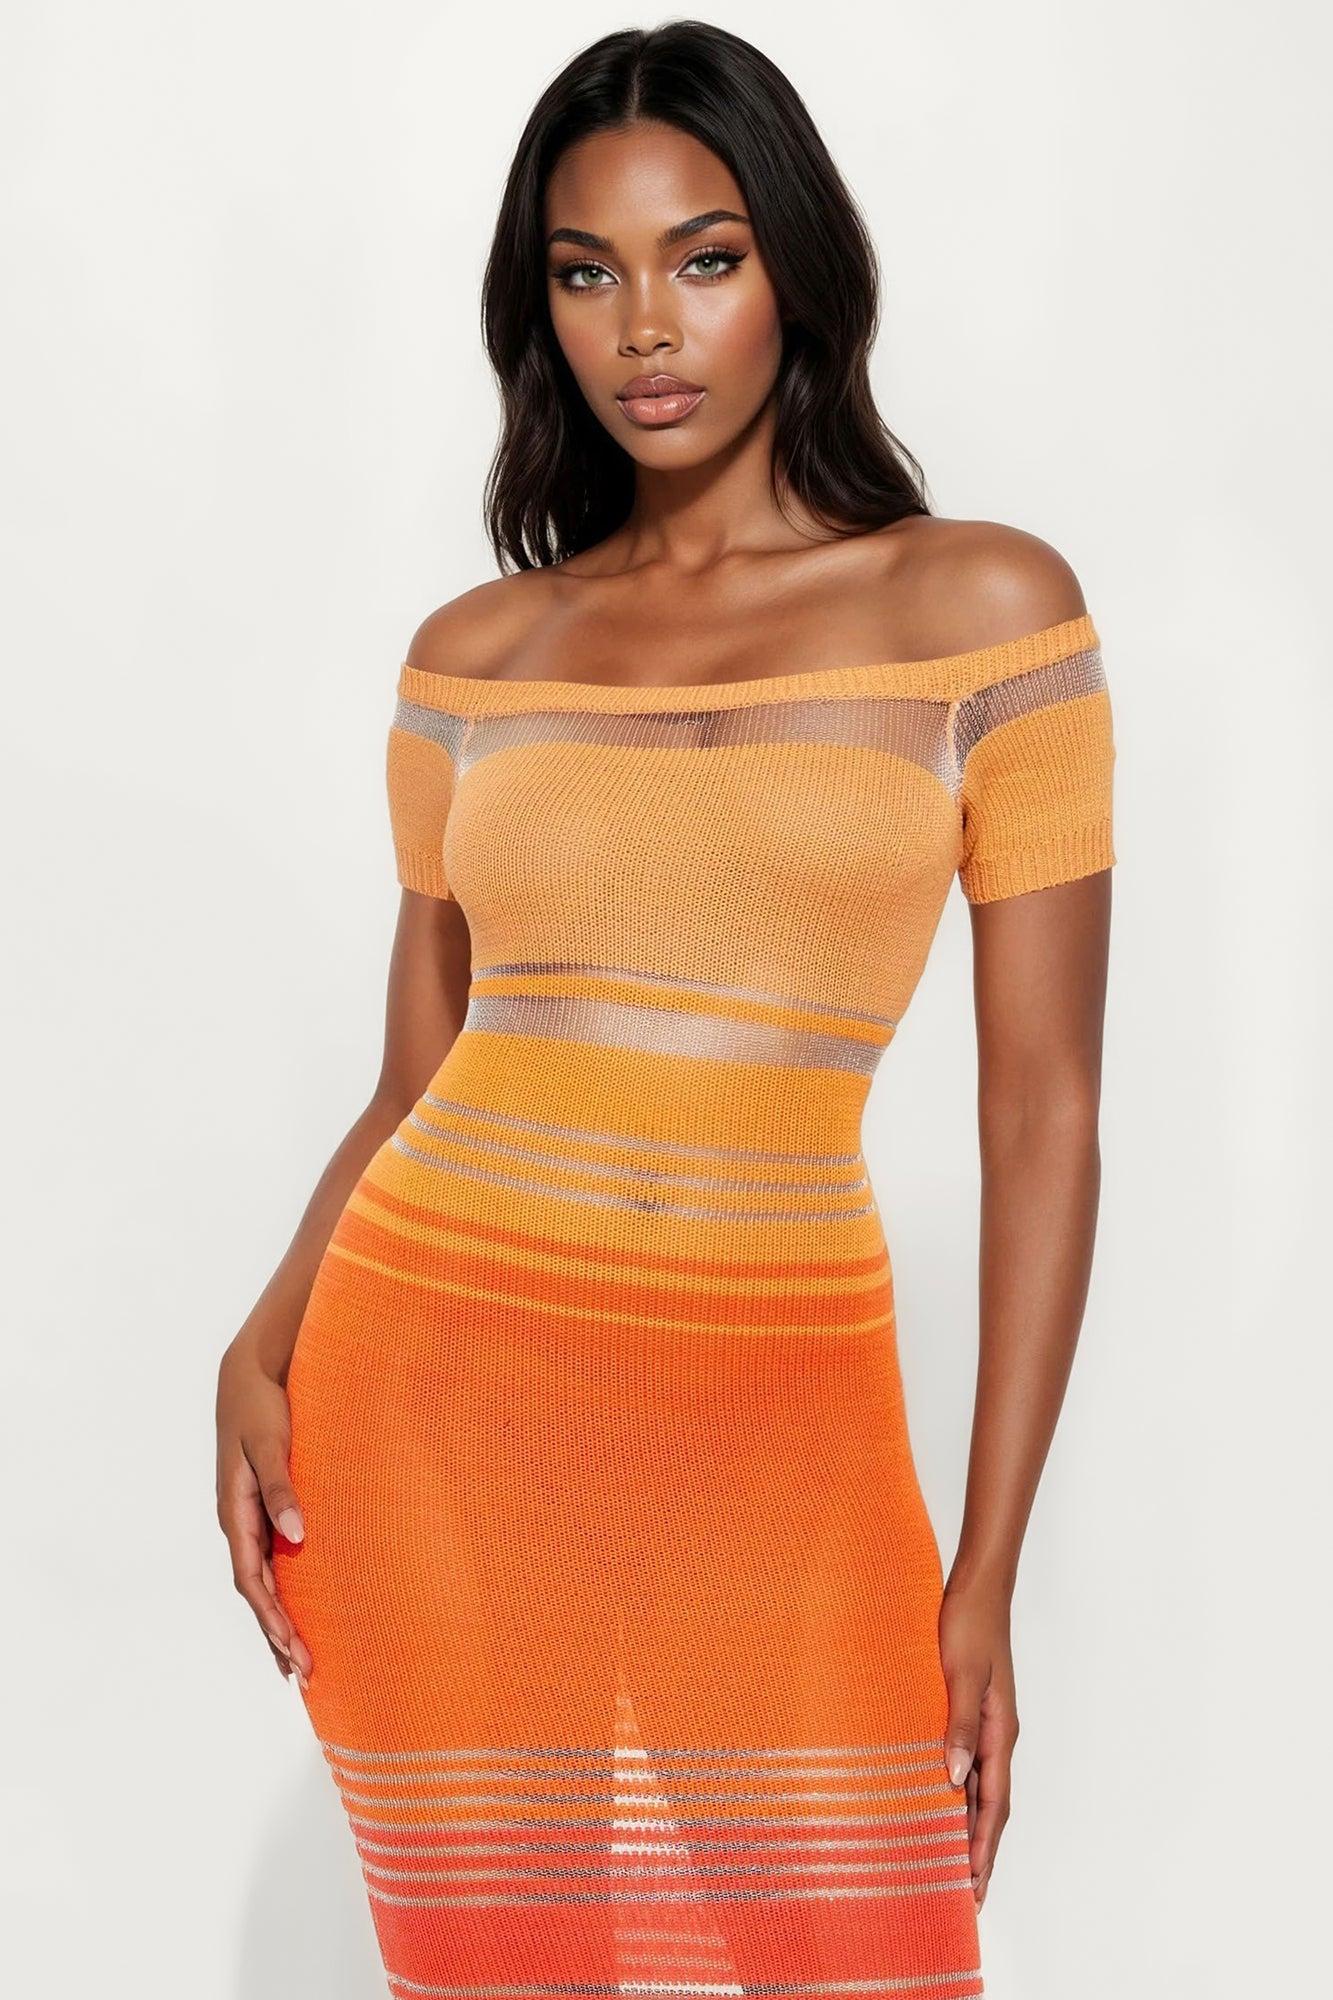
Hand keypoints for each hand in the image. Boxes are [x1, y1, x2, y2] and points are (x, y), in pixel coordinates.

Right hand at [215, 1341, 313, 1688]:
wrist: (248, 1375)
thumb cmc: (261, 1407)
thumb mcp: (270, 1445)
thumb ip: (282, 1488)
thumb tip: (297, 1536)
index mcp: (235, 1513)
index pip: (252, 1579)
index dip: (272, 1618)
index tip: (294, 1649)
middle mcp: (238, 1522)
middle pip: (255, 1591)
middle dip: (277, 1633)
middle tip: (304, 1673)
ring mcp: (248, 1517)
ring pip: (260, 1581)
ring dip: (277, 1619)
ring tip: (297, 1662)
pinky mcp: (261, 1508)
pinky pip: (269, 1560)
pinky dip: (280, 1591)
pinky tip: (296, 1609)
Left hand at [938, 1579, 1018, 1910]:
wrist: (977, 1587)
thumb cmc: (968, 1625)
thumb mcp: (959, 1674)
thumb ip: (959, 1726)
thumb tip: (956, 1780)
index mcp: (1000, 1732)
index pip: (994, 1805)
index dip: (983, 1848)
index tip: (974, 1888)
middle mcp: (997, 1735)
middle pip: (992, 1806)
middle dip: (980, 1851)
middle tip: (967, 1895)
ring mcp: (987, 1724)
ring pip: (980, 1789)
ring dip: (969, 1826)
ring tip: (952, 1863)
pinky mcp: (971, 1710)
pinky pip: (969, 1765)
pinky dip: (959, 1794)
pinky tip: (941, 1803)